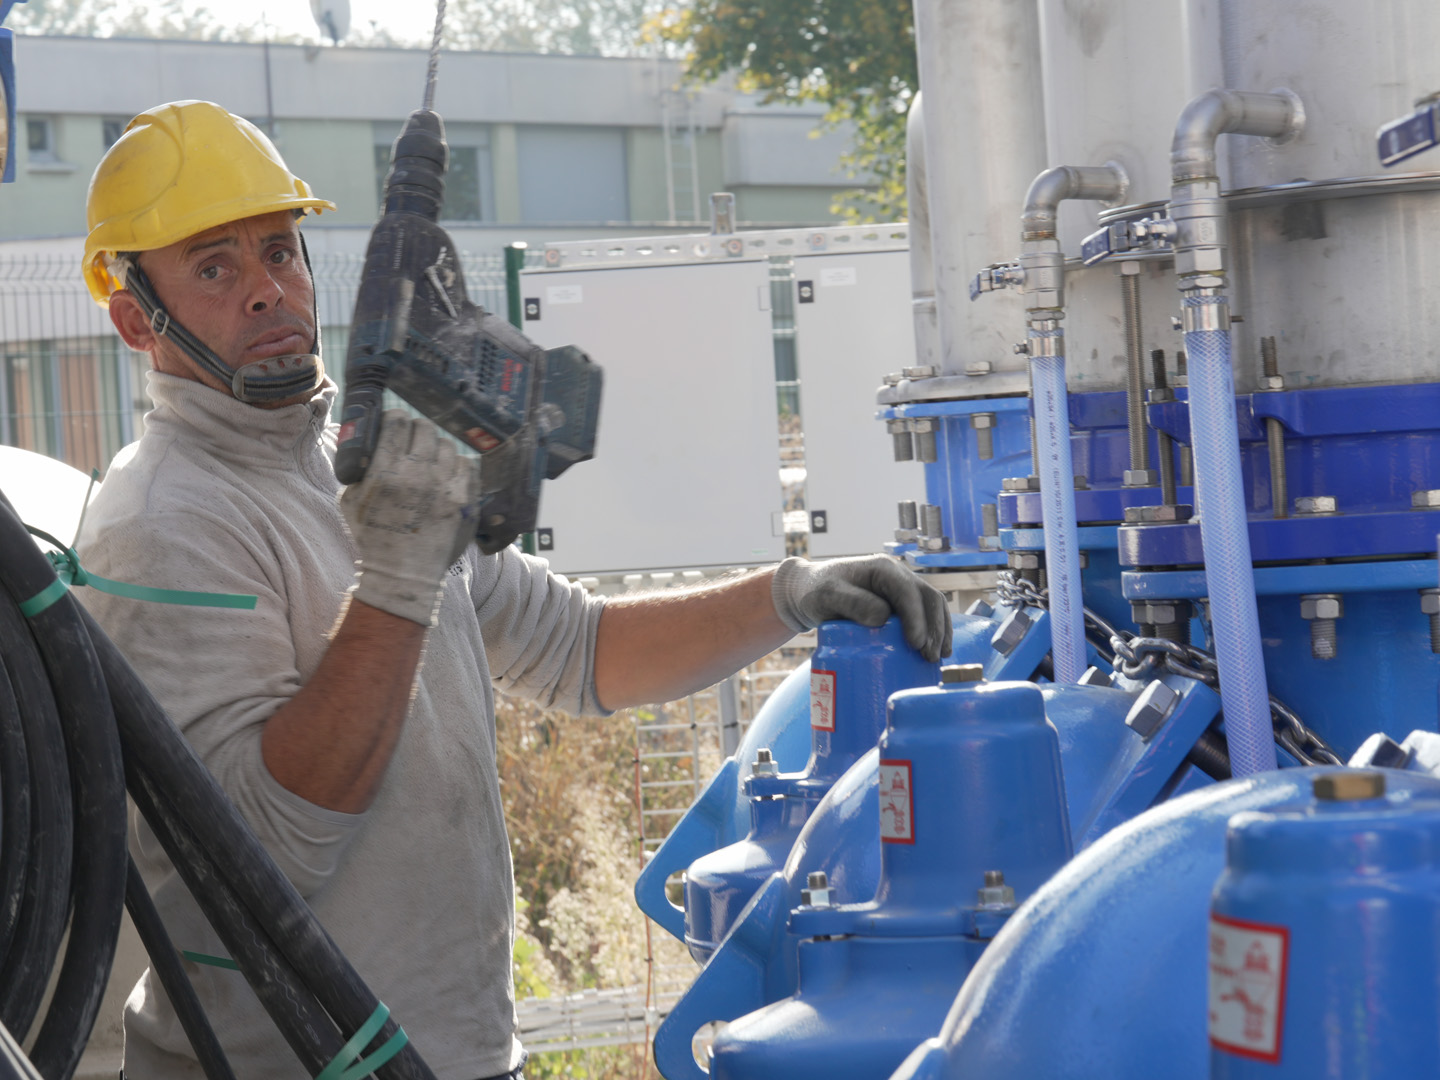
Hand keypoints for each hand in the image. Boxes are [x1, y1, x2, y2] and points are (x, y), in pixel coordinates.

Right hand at [340, 411, 478, 625]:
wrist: (404, 574)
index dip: (395, 418)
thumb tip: (368, 439)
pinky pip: (467, 464)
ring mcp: (446, 487)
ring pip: (447, 444)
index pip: (397, 422)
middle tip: (413, 441)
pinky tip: (448, 475)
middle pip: (425, 428)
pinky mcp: (466, 499)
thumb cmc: (374, 537)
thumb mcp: (350, 500)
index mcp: (386, 472)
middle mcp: (418, 475)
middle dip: (416, 431)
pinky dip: (457, 466)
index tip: (395, 423)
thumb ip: (359, 467)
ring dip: (437, 449)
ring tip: (431, 461)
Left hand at [771, 555, 952, 661]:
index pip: (908, 591)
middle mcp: (898, 577)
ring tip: (936, 658)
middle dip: (934, 628)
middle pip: (929, 599)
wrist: (809, 592)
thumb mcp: (828, 595)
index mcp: (883, 569)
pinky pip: (924, 617)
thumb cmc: (816, 591)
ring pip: (932, 608)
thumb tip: (882, 618)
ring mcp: (902, 591)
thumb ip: (852, 603)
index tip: (915, 644)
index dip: (916, 618)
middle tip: (929, 657)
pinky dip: (933, 634)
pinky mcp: (901, 607)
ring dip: (939, 633)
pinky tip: (934, 652)